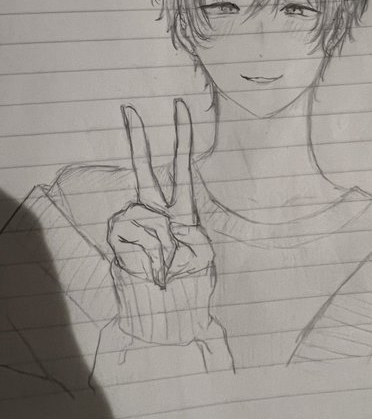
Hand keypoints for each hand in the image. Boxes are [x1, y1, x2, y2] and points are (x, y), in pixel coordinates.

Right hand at [107, 100, 225, 352]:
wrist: (171, 318)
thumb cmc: (191, 287)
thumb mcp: (199, 256)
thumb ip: (177, 232)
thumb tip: (150, 226)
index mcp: (183, 211)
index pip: (182, 169)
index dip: (182, 139)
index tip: (179, 109)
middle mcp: (156, 212)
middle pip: (145, 170)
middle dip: (138, 139)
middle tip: (130, 107)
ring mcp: (134, 225)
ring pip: (139, 214)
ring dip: (156, 243)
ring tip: (165, 268)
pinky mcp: (118, 240)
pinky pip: (127, 234)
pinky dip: (143, 252)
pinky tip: (150, 269)